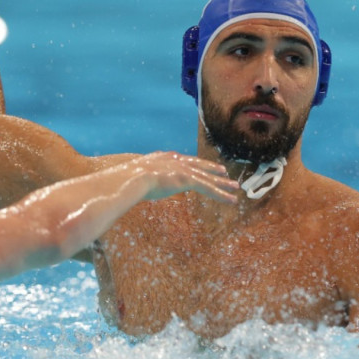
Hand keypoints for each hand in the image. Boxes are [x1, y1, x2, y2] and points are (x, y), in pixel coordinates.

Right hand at [125, 152, 239, 203]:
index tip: (200, 164)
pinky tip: (231, 201)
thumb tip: (124, 188)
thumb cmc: (125, 181)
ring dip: (222, 184)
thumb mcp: (131, 178)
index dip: (192, 163)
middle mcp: (175, 160)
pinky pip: (208, 188)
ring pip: (207, 177)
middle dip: (212, 169)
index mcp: (162, 158)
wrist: (130, 178)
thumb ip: (134, 181)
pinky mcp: (187, 179)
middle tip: (224, 172)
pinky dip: (221, 195)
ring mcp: (182, 169)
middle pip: (198, 165)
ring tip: (234, 188)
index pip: (181, 160)